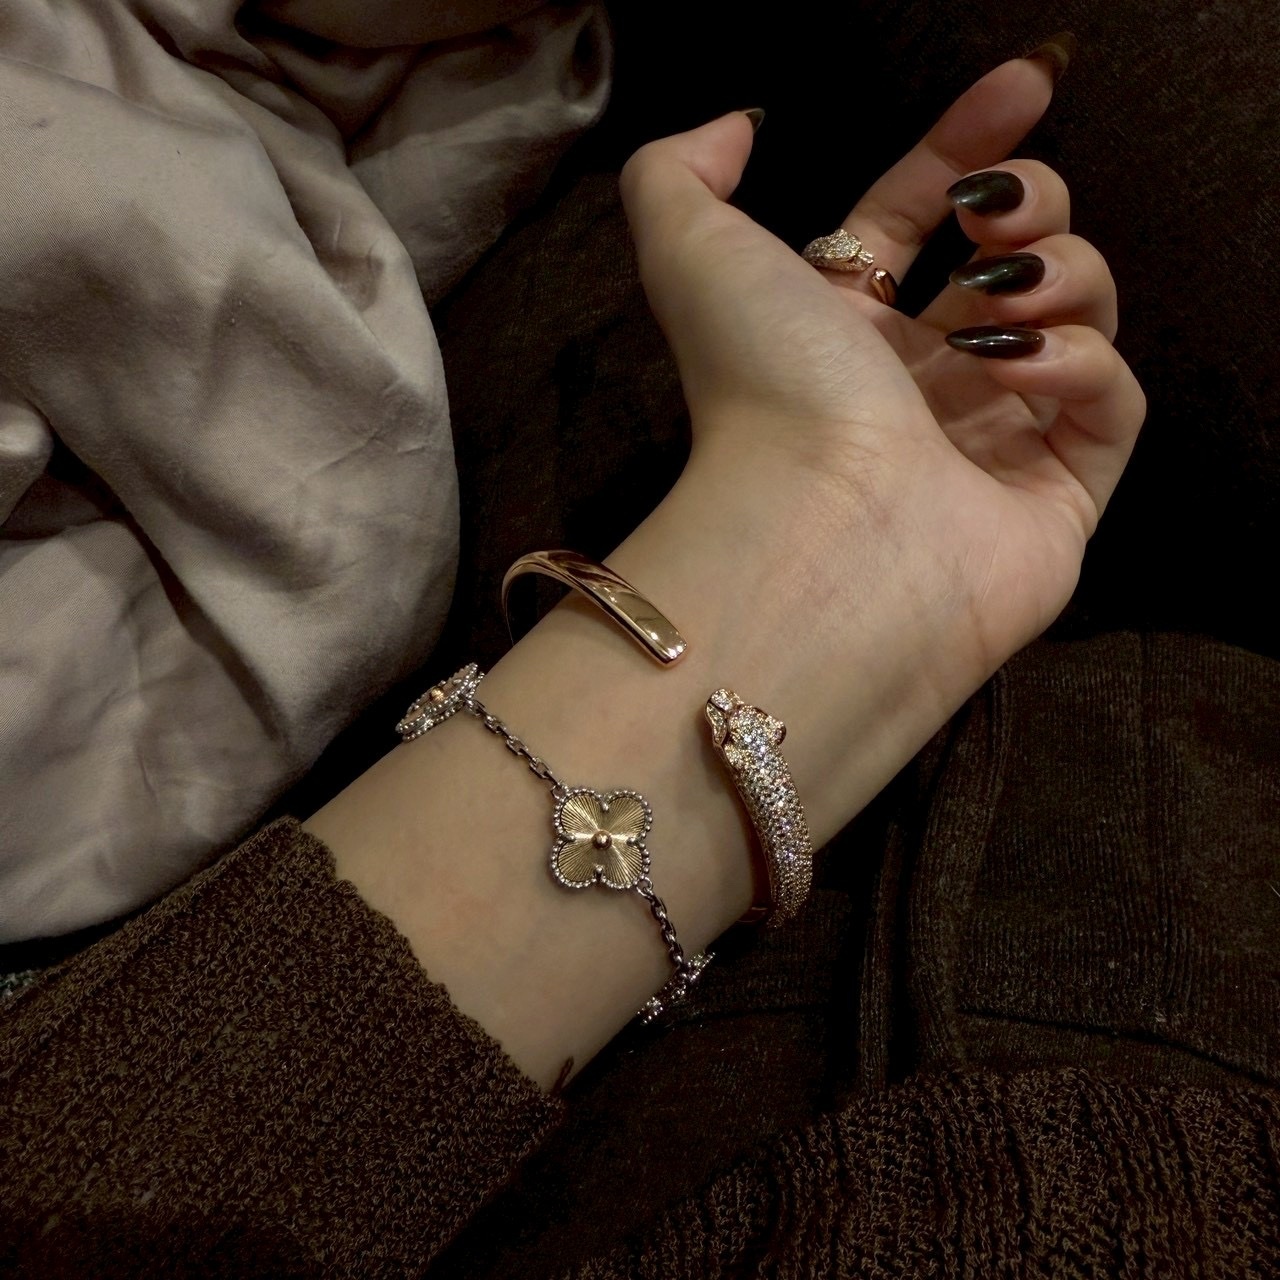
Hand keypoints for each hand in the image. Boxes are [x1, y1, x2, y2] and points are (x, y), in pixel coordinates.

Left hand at [621, 56, 1144, 695]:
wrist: (820, 532)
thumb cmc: (763, 392)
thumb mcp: (694, 253)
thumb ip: (681, 172)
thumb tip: (734, 129)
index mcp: (843, 329)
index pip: (920, 216)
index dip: (968, 145)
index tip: (1021, 87)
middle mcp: (920, 382)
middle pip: (1015, 258)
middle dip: (1033, 204)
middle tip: (998, 218)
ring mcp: (994, 442)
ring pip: (1078, 319)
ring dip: (1063, 277)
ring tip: (1001, 300)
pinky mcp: (1058, 497)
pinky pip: (1111, 405)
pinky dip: (1084, 365)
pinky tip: (1022, 368)